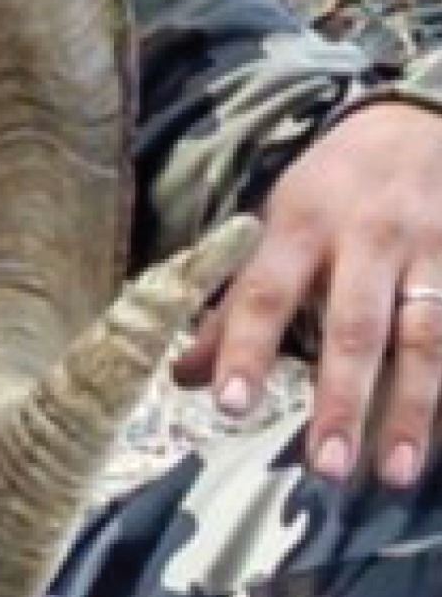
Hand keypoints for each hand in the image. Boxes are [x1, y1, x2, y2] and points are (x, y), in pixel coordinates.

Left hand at [175, 100, 441, 488]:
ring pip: (424, 338)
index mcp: (299, 224)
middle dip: (340, 399)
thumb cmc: (331, 187)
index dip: (243, 348)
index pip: (264, 293)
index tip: (228, 406)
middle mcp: (365, 238)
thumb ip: (230, 302)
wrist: (418, 123)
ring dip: (410, 410)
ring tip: (393, 473)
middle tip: (323, 467)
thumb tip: (181, 376)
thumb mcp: (274, 225)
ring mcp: (429, 254)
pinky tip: (441, 442)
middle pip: (353, 327)